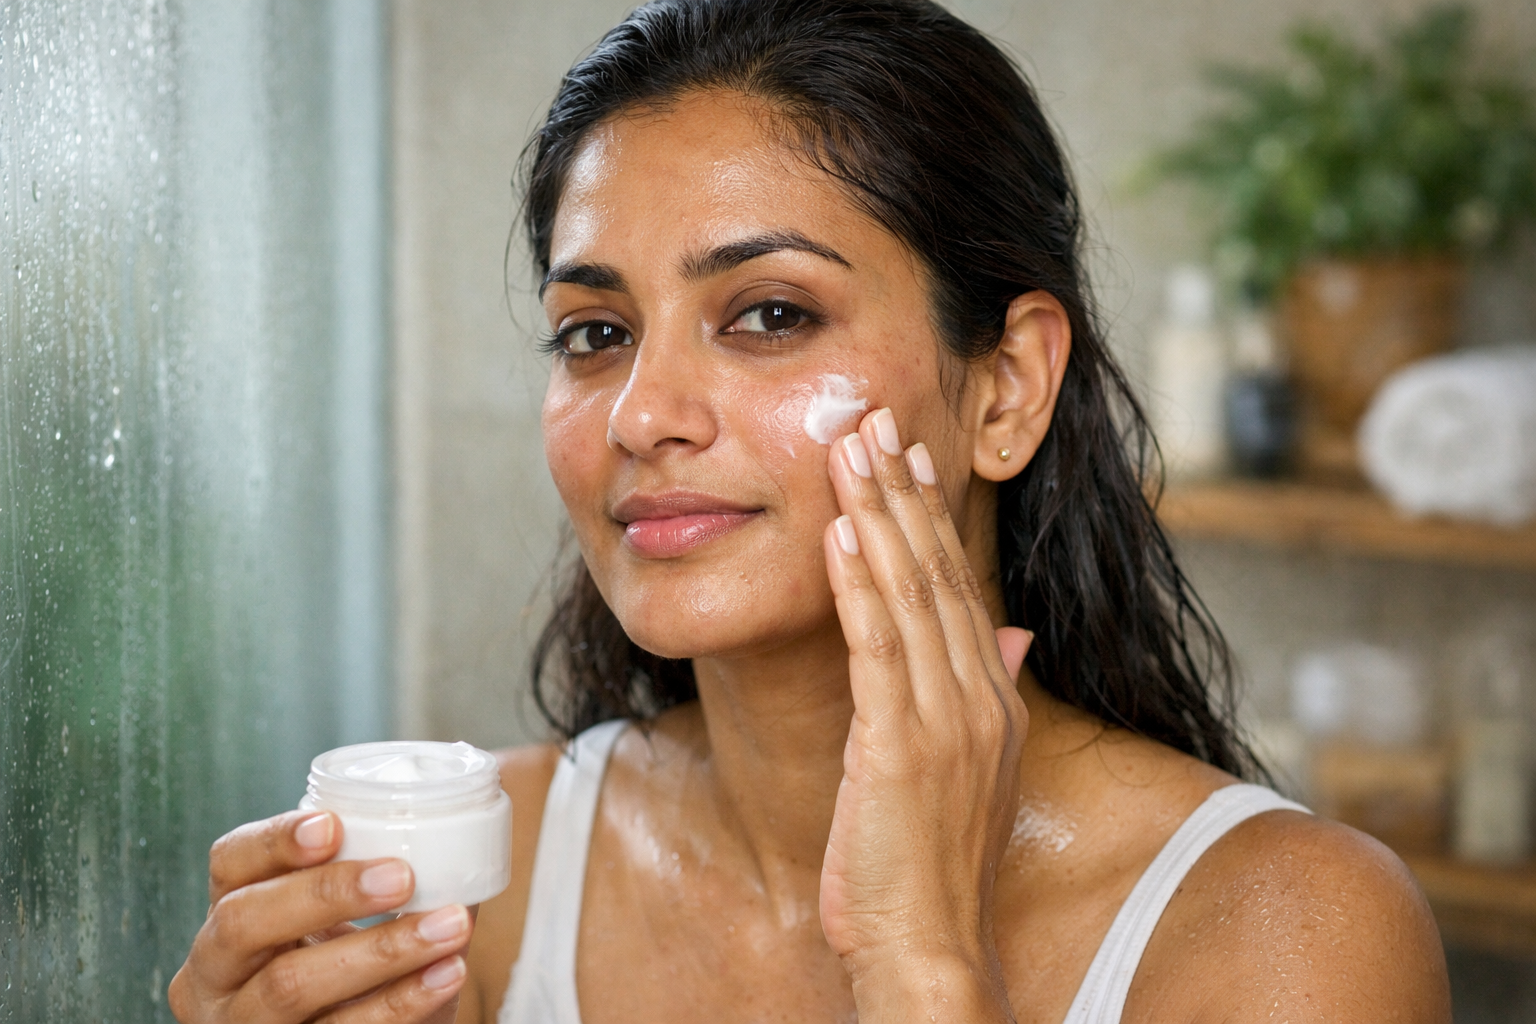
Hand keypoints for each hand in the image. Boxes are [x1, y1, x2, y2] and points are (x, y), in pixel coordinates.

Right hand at [167, 810, 472, 1022]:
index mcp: (230, 915)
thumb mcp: (345, 927)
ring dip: (381, 951)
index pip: (230, 862)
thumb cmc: (352, 973)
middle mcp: (216, 973)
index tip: (333, 826)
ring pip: (290, 986)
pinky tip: (446, 975)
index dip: (275, 841)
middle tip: (402, 878)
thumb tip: (465, 840)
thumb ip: (383, 882)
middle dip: (325, 893)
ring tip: (452, 926)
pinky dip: (400, 1003)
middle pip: (244, 921)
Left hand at [818, 408, 1030, 1021]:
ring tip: (851, 447)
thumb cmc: (927, 865)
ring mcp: (946, 719)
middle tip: (874, 417)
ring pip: (910, 594)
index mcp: (989, 698)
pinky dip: (861, 586)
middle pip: (937, 571)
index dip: (928, 514)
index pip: (956, 584)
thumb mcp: (964, 769)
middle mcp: (978, 696)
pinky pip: (879, 648)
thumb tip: (1007, 633)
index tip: (906, 452)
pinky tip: (843, 532)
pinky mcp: (902, 746)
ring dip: (878, 514)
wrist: (928, 947)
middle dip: (902, 489)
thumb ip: (986, 692)